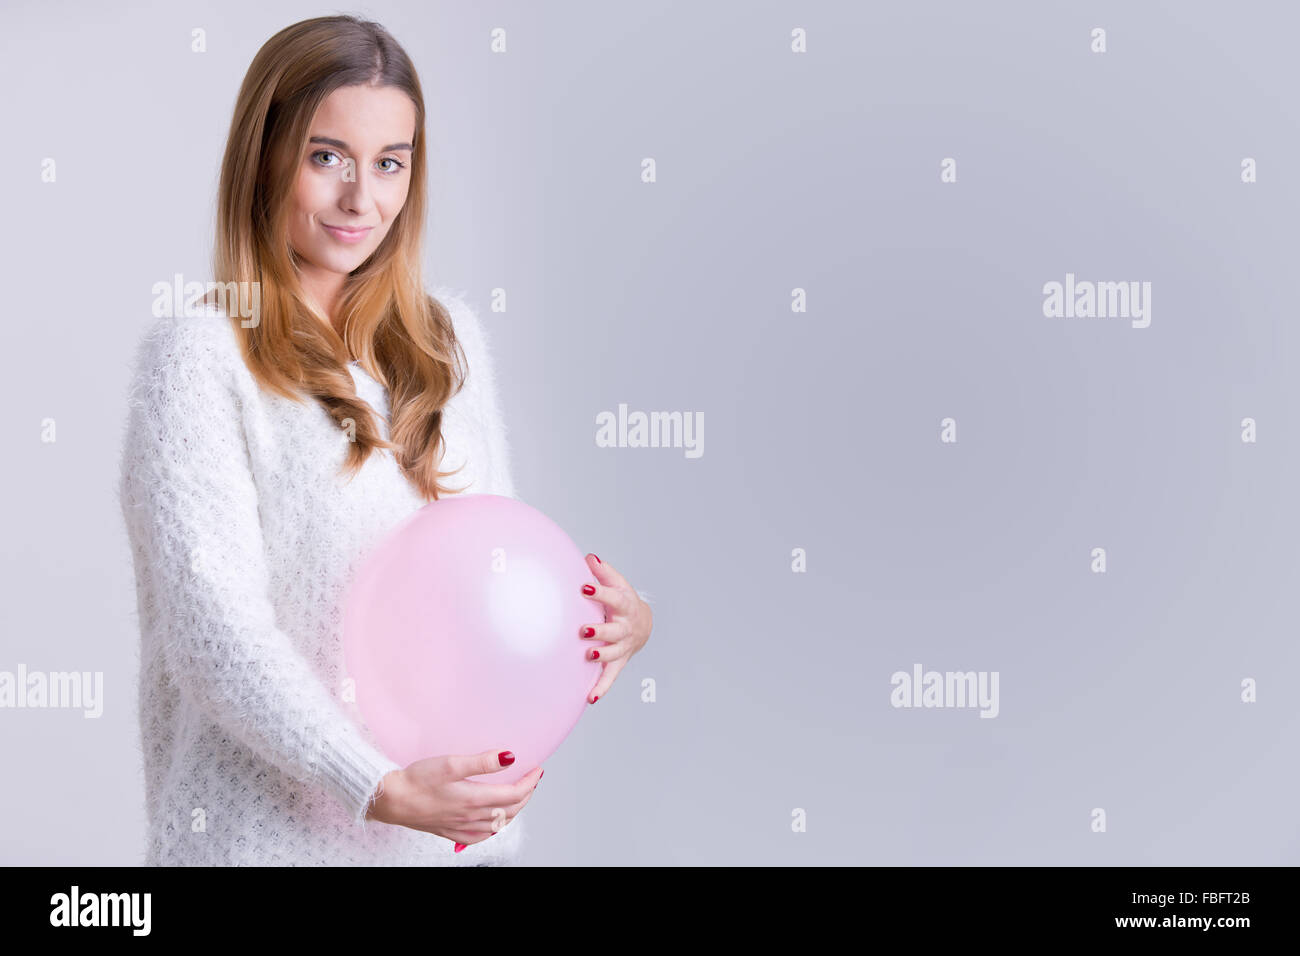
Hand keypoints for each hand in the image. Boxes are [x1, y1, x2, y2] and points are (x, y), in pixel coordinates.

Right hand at [365, 749, 543, 848]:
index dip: (530, 782)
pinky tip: (492, 821)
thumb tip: (509, 757)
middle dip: (526, 795)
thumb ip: (481, 762)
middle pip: (510, 810)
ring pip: (498, 824)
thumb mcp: (450, 764)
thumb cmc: (416, 780)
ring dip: (513, 810)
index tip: (537, 769)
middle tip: (532, 780)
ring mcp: (461, 827)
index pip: (514, 794)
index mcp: (474, 800)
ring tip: (518, 796)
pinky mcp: (450, 832)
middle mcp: (471, 817)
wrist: (390, 800)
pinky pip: (481, 836)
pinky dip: (494, 827)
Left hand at [579, 553, 652, 702]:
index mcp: (625, 605)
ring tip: (588, 655)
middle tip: (584, 630)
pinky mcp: (618, 662)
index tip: (584, 588)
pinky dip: (602, 688)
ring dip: (601, 656)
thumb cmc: (623, 600)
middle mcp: (625, 628)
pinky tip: (590, 698)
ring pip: (613, 653)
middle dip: (600, 631)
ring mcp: (622, 647)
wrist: (643, 623)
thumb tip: (589, 558)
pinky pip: (611, 677)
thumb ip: (603, 572)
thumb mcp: (618, 583)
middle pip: (614, 630)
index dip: (599, 592)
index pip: (613, 597)